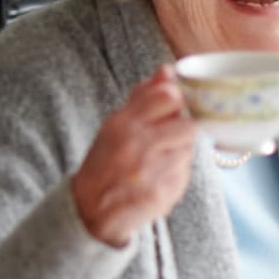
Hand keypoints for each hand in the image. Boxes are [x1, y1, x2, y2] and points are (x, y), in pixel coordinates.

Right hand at [70, 65, 198, 246]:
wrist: (89, 208)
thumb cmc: (107, 159)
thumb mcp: (117, 123)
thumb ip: (144, 96)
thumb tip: (168, 70)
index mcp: (123, 123)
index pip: (169, 97)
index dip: (178, 102)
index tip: (173, 110)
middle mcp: (136, 146)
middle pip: (188, 126)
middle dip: (182, 131)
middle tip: (168, 139)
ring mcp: (150, 172)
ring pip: (189, 150)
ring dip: (180, 153)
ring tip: (158, 160)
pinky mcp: (162, 194)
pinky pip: (185, 174)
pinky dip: (176, 174)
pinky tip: (157, 177)